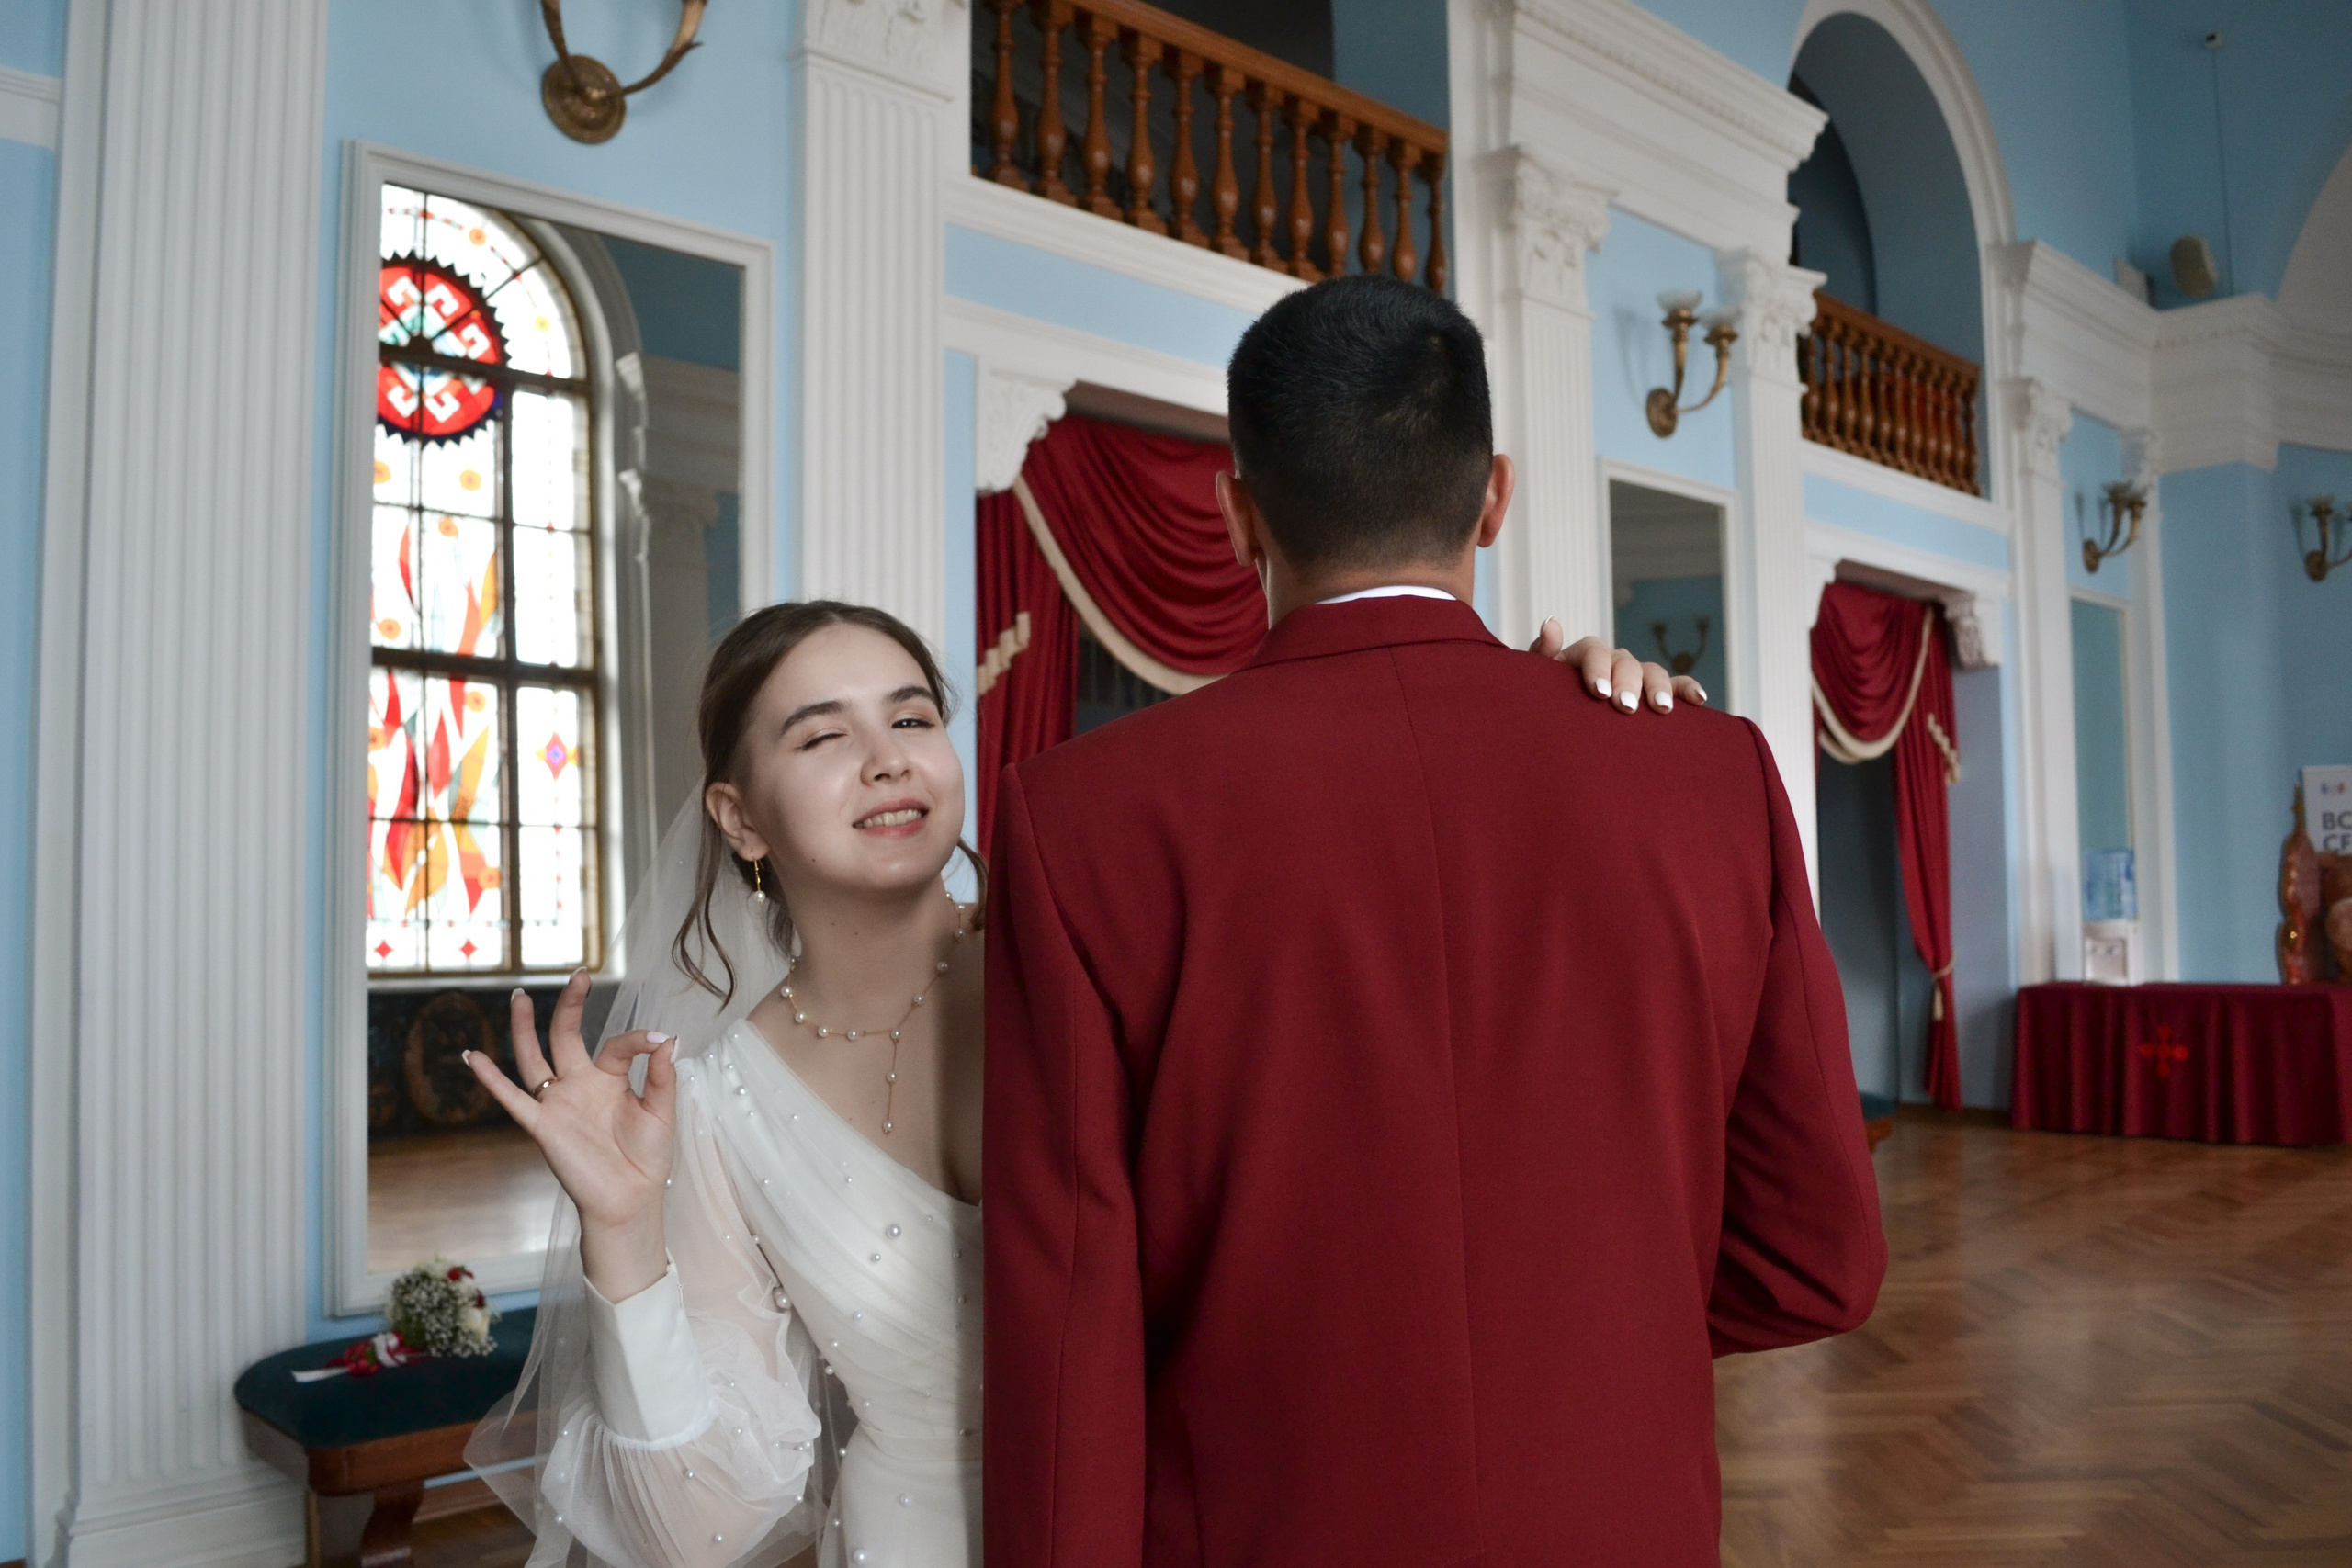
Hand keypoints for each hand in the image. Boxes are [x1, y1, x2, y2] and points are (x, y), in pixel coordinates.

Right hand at [465, 971, 676, 1300]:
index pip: (617, 1044)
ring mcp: (558, 1103)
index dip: (638, 1039)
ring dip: (524, 1029)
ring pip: (533, 1058)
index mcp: (609, 1078)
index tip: (659, 1040)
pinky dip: (491, 1080)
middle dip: (570, 1005)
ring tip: (517, 996)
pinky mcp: (543, 1126)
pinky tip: (472, 1056)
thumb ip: (661, 1076)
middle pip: (566, 1036)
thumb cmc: (647, 1158)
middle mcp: (579, 1085)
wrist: (631, 1201)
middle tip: (578, 973)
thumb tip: (669, 1037)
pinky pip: (513, 1100)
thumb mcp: (662, 1112)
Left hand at [1530, 618, 1707, 712]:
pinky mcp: (1656, 692)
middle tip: (1625, 707)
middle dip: (1628, 684)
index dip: (1598, 669)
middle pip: (1626, 663)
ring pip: (1653, 672)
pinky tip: (1699, 700)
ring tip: (1662, 709)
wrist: (1562, 725)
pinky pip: (1677, 684)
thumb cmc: (1548, 701)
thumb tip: (1552, 622)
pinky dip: (1688, 688)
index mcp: (1585, 655)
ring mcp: (1637, 675)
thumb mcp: (1540, 680)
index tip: (1599, 693)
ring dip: (1659, 687)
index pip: (1594, 650)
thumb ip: (1543, 653)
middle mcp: (1614, 661)